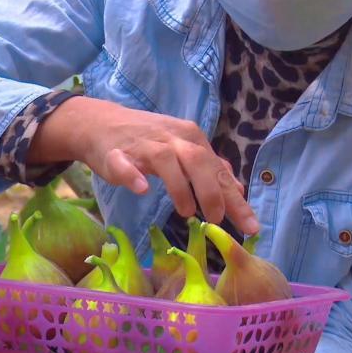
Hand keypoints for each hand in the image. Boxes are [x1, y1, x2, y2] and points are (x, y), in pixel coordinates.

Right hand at [28, 96, 258, 234]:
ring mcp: (143, 144)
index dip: (236, 200)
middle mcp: (171, 138)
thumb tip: (238, 189)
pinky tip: (142, 189)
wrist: (100, 125)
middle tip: (216, 219)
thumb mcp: (183, 149)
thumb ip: (210, 168)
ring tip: (186, 213)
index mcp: (191, 138)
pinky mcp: (116, 153)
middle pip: (198, 161)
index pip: (218, 170)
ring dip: (179, 188)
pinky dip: (133, 176)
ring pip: (166, 161)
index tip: (251, 227)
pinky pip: (125, 164)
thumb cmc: (147, 141)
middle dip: (211, 192)